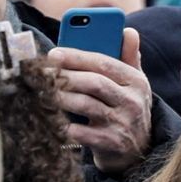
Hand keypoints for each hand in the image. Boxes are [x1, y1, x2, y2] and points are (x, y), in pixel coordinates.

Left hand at [38, 35, 154, 168]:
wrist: (138, 150)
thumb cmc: (127, 108)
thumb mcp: (134, 83)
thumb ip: (129, 57)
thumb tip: (128, 31)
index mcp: (137, 81)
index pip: (103, 63)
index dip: (76, 57)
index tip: (53, 53)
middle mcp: (132, 102)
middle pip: (94, 83)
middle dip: (65, 76)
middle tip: (42, 73)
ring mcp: (122, 124)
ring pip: (86, 105)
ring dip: (61, 98)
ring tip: (43, 93)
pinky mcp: (111, 143)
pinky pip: (83, 132)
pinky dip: (66, 126)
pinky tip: (53, 120)